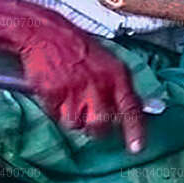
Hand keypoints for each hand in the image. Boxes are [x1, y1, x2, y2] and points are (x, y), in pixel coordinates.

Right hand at [15, 24, 145, 152]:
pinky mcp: (54, 94)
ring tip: (70, 100)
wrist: (46, 33)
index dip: (135, 131)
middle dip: (95, 129)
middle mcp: (98, 84)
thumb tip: (132, 111)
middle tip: (89, 118)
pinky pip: (56, 116)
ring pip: (77, 125)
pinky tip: (57, 94)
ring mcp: (75, 91)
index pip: (131, 108)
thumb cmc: (79, 48)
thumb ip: (120, 87)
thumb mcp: (108, 62)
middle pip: (101, 126)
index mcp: (116, 74)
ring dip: (73, 119)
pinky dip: (56, 111)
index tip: (137, 148)